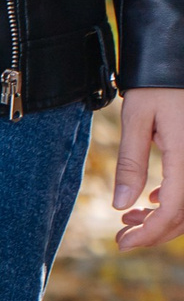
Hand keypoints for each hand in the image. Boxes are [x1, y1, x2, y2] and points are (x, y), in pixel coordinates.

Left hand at [115, 88, 183, 251]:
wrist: (179, 57)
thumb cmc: (157, 83)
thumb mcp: (136, 119)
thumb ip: (130, 163)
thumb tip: (121, 206)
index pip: (174, 208)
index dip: (149, 232)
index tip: (122, 243)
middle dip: (154, 231)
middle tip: (121, 237)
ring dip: (163, 218)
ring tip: (129, 219)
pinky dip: (174, 200)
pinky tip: (150, 200)